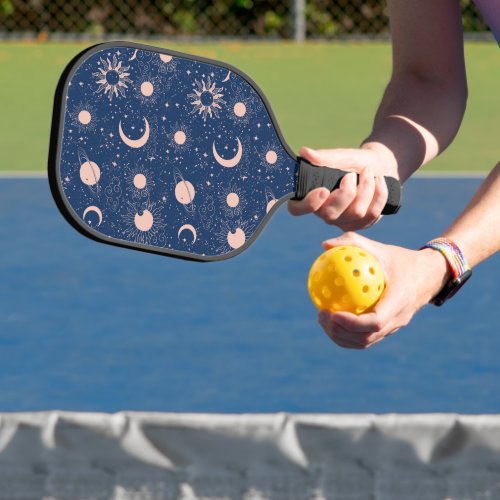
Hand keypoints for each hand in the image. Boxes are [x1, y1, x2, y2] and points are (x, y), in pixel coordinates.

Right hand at [288, 145, 397, 230]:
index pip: (297, 209)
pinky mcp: (362, 224)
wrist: (379, 166)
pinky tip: (379, 181)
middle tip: (351, 175)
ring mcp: (343, 221)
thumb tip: (304, 152)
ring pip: (356, 213)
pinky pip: (372, 214)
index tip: (323, 190)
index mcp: (312, 196)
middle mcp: (324, 213)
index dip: (308, 204)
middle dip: (346, 193)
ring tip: (368, 172)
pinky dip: (379, 193)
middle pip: (330, 215)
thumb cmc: (354, 162)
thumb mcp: (341, 156)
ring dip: (366, 188)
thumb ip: (324, 157)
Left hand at [316, 232, 450, 348]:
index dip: (352, 323)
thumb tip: (325, 245)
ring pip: (365, 342)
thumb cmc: (401, 259)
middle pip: (366, 338)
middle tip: (321, 315)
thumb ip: (353, 243)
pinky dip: (347, 334)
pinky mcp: (389, 329)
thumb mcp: (380, 248)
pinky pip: (366, 337)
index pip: (375, 322)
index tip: (332, 313)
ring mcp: (394, 327)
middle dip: (340, 332)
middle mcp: (398, 319)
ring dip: (341, 336)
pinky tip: (332, 318)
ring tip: (323, 319)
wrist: (429, 275)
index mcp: (399, 301)